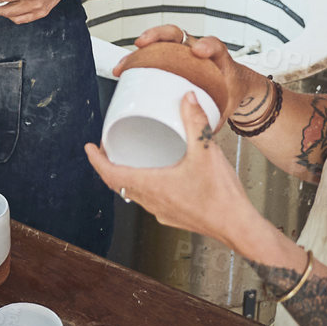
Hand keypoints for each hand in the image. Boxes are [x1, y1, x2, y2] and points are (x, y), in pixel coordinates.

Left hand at [84, 92, 259, 242]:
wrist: (238, 227)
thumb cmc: (221, 198)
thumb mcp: (206, 151)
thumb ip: (195, 121)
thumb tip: (187, 98)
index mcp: (151, 186)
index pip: (110, 174)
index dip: (96, 160)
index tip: (89, 148)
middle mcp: (151, 201)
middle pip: (118, 183)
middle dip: (109, 165)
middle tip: (107, 149)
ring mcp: (162, 211)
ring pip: (134, 193)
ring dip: (127, 176)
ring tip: (129, 159)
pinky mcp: (174, 216)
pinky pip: (151, 200)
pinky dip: (146, 186)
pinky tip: (159, 177)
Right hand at [114, 26, 265, 114]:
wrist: (233, 86)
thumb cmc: (231, 91)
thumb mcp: (228, 105)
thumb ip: (216, 117)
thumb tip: (199, 132)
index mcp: (217, 58)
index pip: (214, 45)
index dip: (206, 45)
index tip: (198, 50)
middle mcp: (196, 50)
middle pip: (177, 34)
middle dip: (158, 36)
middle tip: (145, 43)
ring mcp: (181, 52)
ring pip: (159, 43)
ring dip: (139, 50)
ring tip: (126, 63)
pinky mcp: (169, 59)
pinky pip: (152, 55)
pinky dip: (136, 61)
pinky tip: (124, 71)